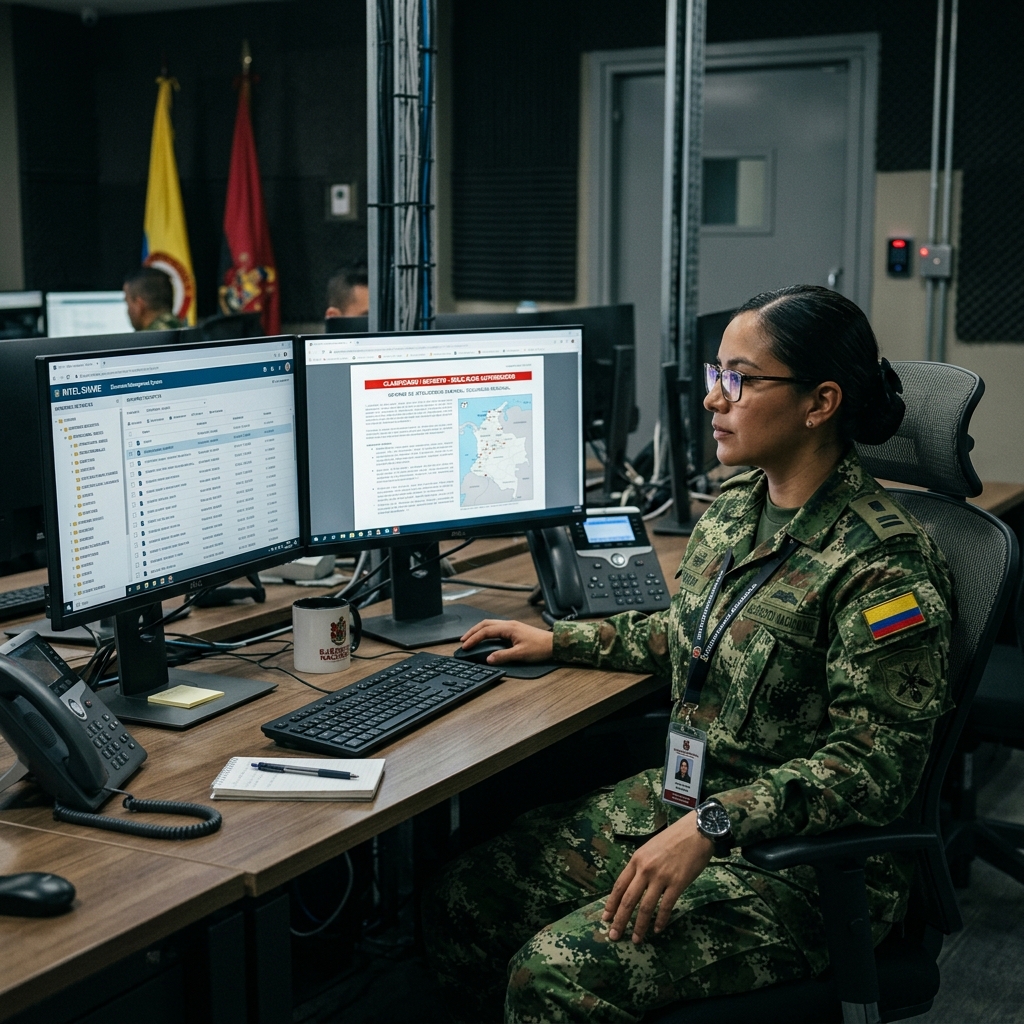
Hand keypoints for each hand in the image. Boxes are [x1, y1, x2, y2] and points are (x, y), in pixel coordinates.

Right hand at [459, 619, 552, 664]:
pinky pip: (496, 628)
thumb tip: (489, 658)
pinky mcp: (515, 630)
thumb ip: (503, 656)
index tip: (465, 646)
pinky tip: (485, 638)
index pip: (486, 631)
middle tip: (463, 640)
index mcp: (509, 628)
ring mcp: (512, 626)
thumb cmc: (540, 647)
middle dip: (472, 631)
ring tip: (471, 638)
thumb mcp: (520, 654)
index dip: (474, 638)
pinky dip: (487, 632)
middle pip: (485, 624)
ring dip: (479, 630)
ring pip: (490, 624)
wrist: (554, 644)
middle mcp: (509, 624)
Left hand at [603, 812, 713, 943]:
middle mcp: (645, 869)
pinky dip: (660, 921)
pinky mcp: (678, 883)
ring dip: (639, 926)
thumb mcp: (650, 849)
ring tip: (636, 940)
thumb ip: (640, 867)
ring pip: (645, 907)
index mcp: (636, 860)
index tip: (606, 919)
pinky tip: (657, 930)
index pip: (619, 886)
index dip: (611, 904)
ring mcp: (661, 877)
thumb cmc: (673, 839)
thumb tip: (632, 887)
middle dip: (620, 920)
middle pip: (628, 900)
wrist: (696, 831)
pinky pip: (665, 906)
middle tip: (614, 937)